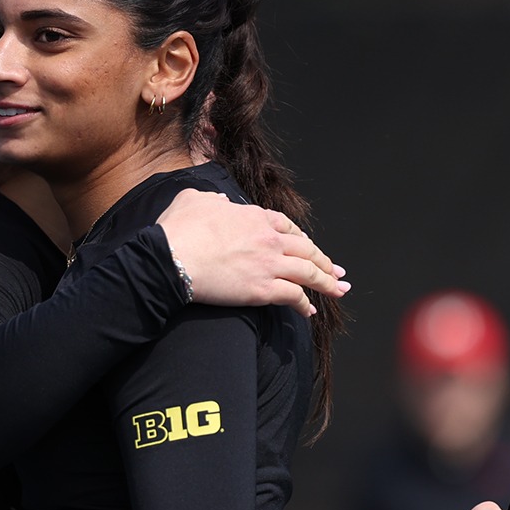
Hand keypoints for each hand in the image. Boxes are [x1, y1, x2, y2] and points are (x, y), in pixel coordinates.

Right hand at [156, 190, 346, 315]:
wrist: (171, 258)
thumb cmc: (178, 230)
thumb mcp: (193, 200)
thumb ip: (210, 198)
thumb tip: (217, 199)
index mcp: (254, 216)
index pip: (288, 226)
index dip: (301, 238)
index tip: (308, 245)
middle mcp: (268, 239)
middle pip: (306, 249)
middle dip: (325, 261)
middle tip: (338, 271)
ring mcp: (268, 264)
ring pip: (308, 273)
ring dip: (327, 282)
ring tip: (339, 290)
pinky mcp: (263, 289)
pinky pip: (293, 296)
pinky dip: (305, 304)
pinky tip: (310, 311)